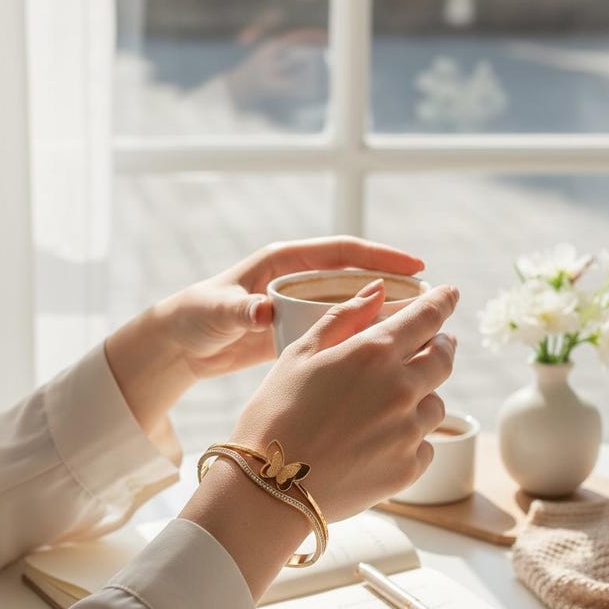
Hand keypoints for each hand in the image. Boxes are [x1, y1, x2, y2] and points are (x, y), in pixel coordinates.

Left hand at [156, 236, 424, 377]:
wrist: (179, 344)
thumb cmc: (194, 316)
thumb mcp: (216, 310)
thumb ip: (239, 309)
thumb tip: (263, 312)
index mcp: (284, 262)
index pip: (344, 252)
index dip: (382, 257)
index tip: (417, 267)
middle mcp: (298, 280)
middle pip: (356, 278)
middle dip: (393, 286)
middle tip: (430, 301)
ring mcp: (299, 306)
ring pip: (351, 307)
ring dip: (381, 316)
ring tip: (417, 331)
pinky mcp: (297, 331)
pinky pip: (337, 332)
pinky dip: (359, 340)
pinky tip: (382, 356)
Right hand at [228, 280, 459, 520]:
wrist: (270, 488)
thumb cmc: (275, 416)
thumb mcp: (298, 355)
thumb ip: (342, 318)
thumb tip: (378, 290)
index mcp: (374, 353)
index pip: (426, 317)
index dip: (442, 301)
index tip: (451, 293)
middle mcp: (401, 389)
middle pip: (443, 358)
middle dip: (443, 345)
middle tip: (437, 343)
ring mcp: (409, 431)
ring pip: (435, 404)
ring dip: (423, 396)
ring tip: (392, 404)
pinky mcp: (409, 468)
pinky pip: (425, 444)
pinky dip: (411, 438)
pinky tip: (380, 442)